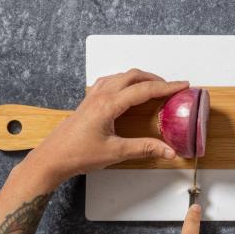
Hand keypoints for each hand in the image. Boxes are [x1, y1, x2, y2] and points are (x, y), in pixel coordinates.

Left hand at [21, 69, 188, 186]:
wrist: (52, 158)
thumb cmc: (78, 154)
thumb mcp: (116, 152)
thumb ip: (145, 148)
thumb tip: (168, 151)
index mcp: (109, 105)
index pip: (144, 90)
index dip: (166, 87)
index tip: (182, 85)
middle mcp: (101, 95)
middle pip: (134, 76)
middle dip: (156, 79)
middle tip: (172, 86)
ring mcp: (93, 96)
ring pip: (121, 76)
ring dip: (140, 78)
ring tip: (155, 86)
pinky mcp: (89, 101)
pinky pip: (110, 81)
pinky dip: (125, 81)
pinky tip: (129, 89)